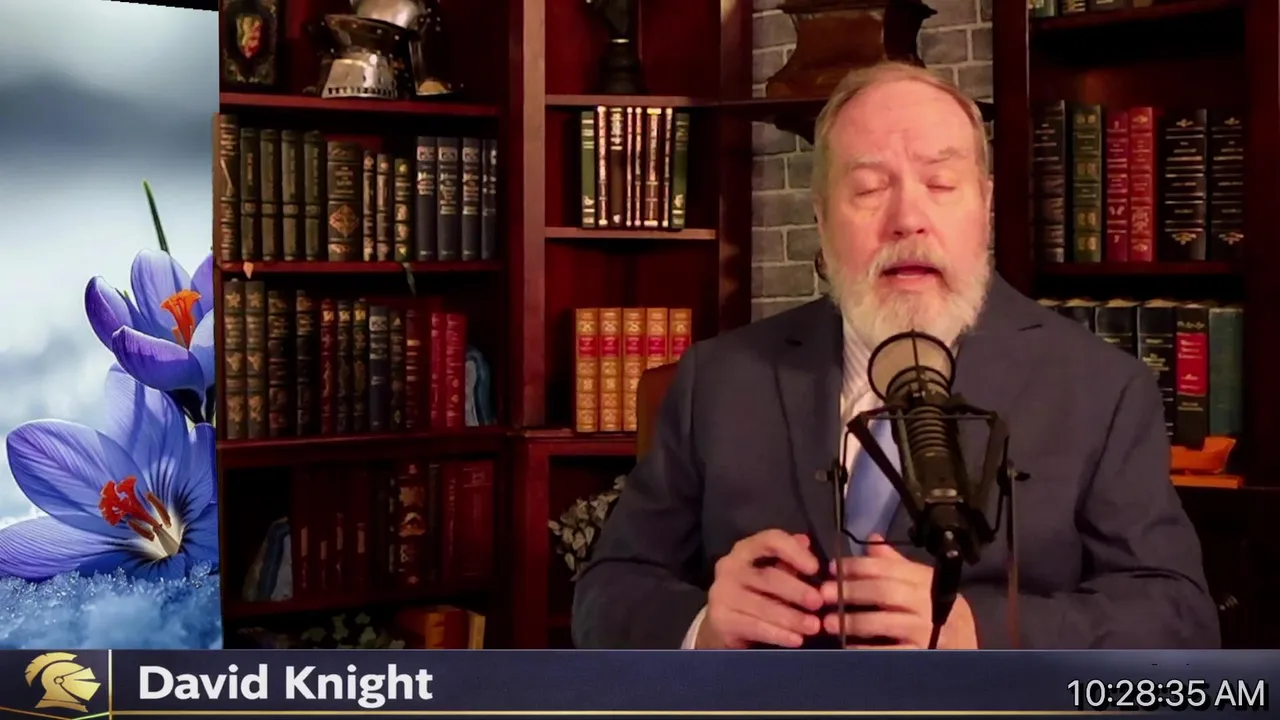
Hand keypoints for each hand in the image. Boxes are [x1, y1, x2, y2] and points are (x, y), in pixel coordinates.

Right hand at [696, 529, 823, 648]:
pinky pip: (756, 627)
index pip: (770, 541)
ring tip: (813, 626)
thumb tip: (805, 541)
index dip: (794, 552)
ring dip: (792, 618)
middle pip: (768, 577)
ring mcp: (722, 594)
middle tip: (819, 603)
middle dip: (797, 591)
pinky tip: (796, 639)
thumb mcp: (770, 572)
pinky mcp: (722, 620)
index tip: (815, 568)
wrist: (722, 623)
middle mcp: (729, 567)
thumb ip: (787, 559)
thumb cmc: (753, 593)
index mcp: (744, 550)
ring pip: (763, 606)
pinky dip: (778, 634)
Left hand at [818, 534, 977, 648]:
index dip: (857, 566)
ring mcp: (926, 630)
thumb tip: (872, 539)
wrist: (968, 651)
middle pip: (883, 592)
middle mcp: (926, 602)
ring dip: (853, 621)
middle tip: (823, 594)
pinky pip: (890, 651)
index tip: (832, 568)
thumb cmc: (940, 612)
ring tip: (828, 622)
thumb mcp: (923, 583)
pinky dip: (866, 649)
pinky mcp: (923, 654)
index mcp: (924, 580)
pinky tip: (848, 646)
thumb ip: (896, 564)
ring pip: (884, 621)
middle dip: (850, 591)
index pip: (887, 568)